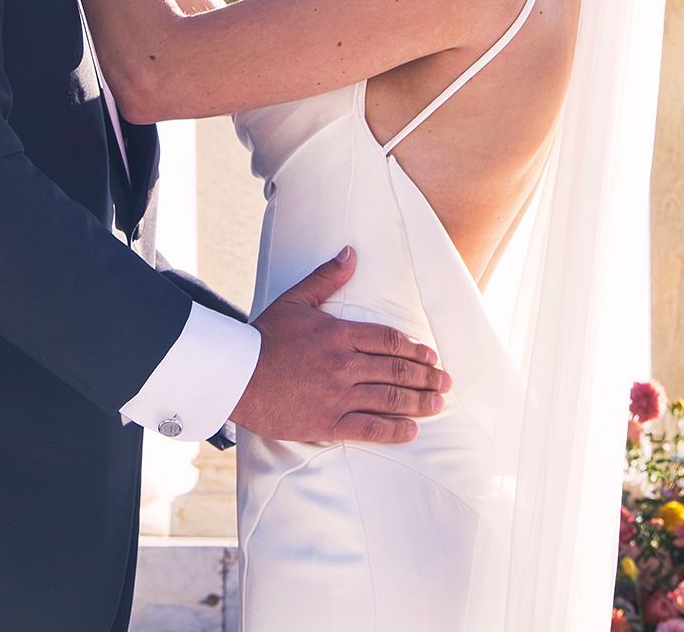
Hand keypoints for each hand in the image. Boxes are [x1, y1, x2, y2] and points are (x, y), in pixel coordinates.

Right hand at [230, 246, 451, 444]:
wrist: (236, 375)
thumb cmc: (264, 337)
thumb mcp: (296, 300)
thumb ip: (327, 278)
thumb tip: (350, 252)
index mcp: (339, 334)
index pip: (389, 340)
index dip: (415, 349)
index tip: (431, 357)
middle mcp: (344, 365)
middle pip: (397, 370)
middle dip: (427, 377)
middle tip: (447, 383)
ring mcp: (337, 395)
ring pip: (389, 399)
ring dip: (419, 402)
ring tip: (438, 404)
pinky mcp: (327, 423)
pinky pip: (369, 428)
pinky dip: (393, 430)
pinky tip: (411, 430)